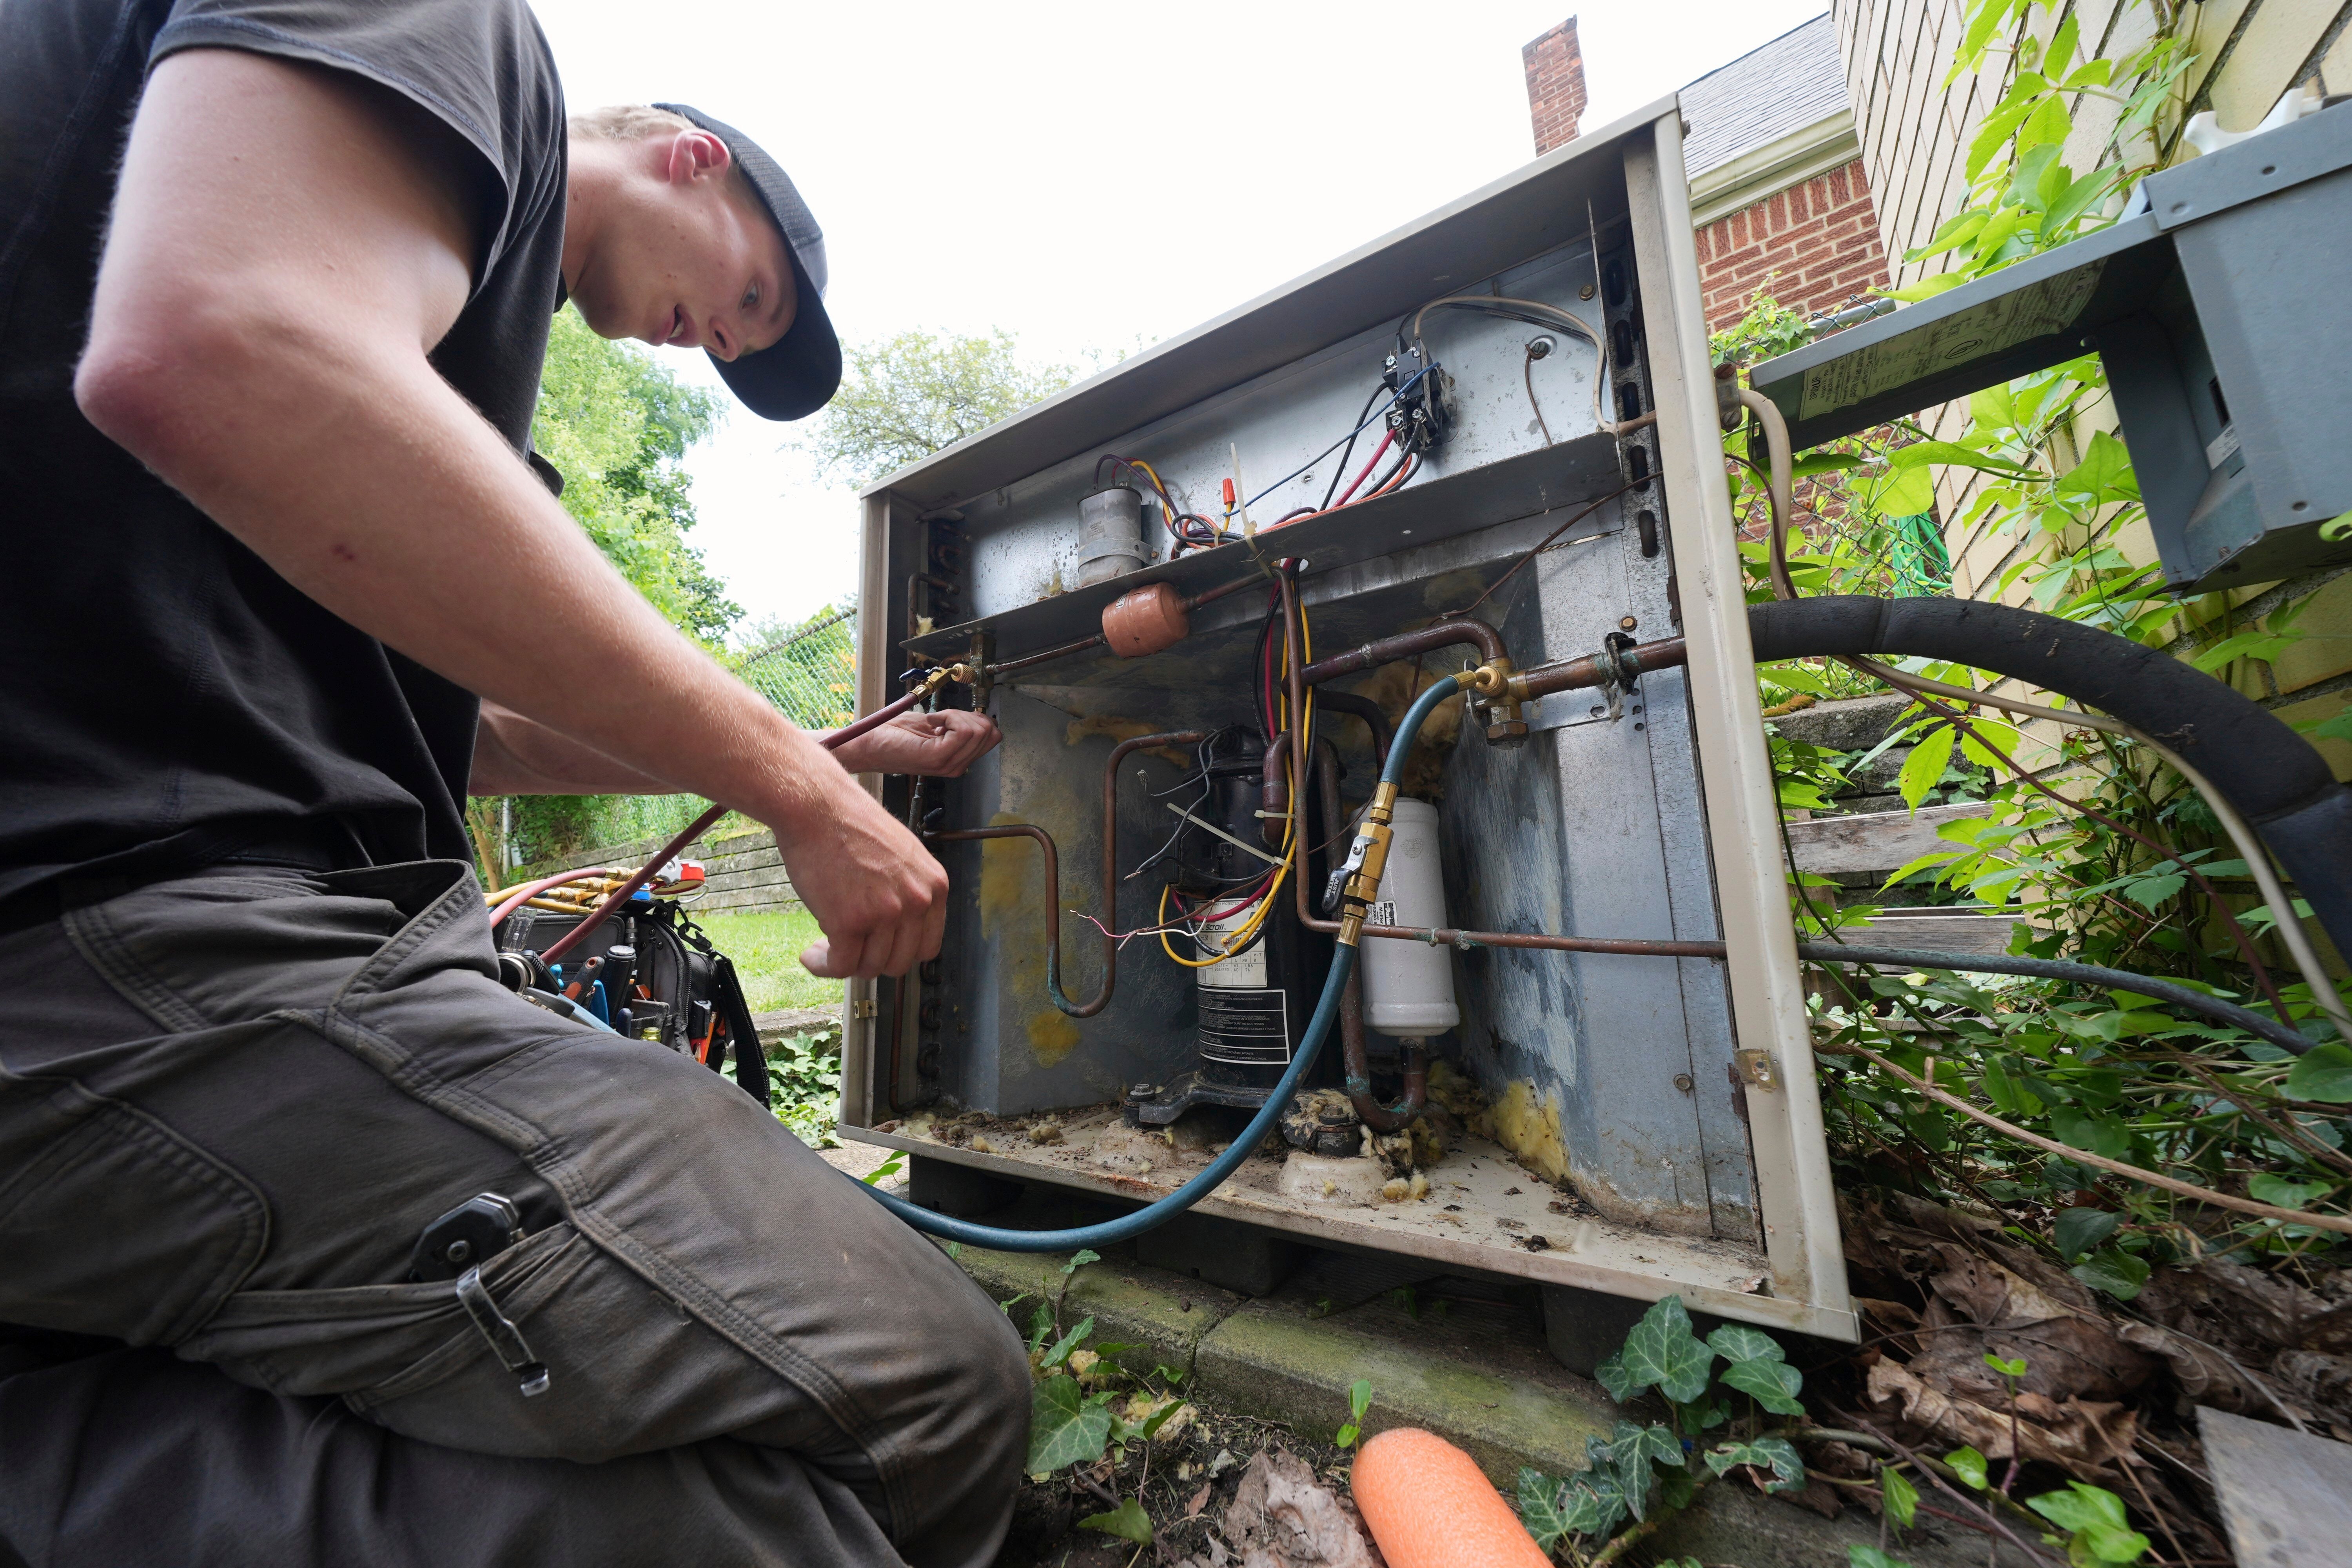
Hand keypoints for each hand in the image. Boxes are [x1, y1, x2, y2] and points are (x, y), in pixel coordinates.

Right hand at [780, 761, 948, 979]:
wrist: (817, 806)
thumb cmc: (850, 823)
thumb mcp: (902, 854)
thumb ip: (908, 890)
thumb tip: (896, 927)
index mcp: (934, 886)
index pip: (928, 947)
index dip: (900, 954)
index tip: (878, 950)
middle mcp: (916, 902)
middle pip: (898, 963)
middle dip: (871, 961)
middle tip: (848, 949)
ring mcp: (884, 914)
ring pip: (869, 967)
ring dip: (844, 964)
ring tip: (823, 948)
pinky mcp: (849, 922)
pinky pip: (839, 966)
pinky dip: (822, 966)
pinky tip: (810, 955)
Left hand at [829, 709, 1000, 776]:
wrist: (869, 743)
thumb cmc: (893, 734)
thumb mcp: (933, 725)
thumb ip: (956, 725)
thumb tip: (978, 717)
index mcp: (958, 758)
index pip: (993, 736)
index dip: (976, 718)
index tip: (952, 717)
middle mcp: (957, 765)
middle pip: (990, 733)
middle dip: (969, 716)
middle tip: (943, 718)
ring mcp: (949, 764)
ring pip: (978, 730)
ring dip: (957, 715)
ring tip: (935, 721)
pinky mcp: (938, 757)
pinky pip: (963, 731)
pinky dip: (948, 717)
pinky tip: (931, 722)